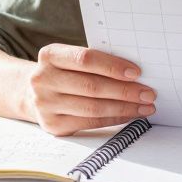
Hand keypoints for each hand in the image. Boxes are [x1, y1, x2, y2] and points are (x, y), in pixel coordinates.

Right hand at [25, 44, 155, 135]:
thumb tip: (135, 73)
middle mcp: (43, 80)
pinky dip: (115, 118)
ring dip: (124, 107)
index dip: (112, 66)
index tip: (136, 72)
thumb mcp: (70, 60)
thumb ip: (95, 62)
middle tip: (148, 93)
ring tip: (145, 106)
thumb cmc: (63, 73)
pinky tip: (130, 115)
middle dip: (125, 90)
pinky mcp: (53, 125)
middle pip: (91, 86)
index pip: (85, 59)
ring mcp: (46, 104)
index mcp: (49, 55)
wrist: (32, 94)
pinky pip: (91, 123)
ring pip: (93, 108)